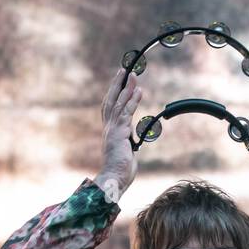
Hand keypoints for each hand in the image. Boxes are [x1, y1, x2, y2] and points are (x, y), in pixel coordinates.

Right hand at [94, 66, 142, 200]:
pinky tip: (139, 90)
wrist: (114, 179)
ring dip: (126, 87)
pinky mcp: (120, 132)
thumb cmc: (120, 172)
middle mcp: (109, 128)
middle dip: (117, 84)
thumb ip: (126, 146)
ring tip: (133, 74)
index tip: (118, 82)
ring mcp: (113, 129)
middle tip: (123, 69)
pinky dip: (132, 100)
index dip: (113, 93)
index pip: (110, 108)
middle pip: (111, 99)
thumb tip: (130, 146)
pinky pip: (127, 112)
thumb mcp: (125, 154)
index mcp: (110, 132)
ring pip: (119, 103)